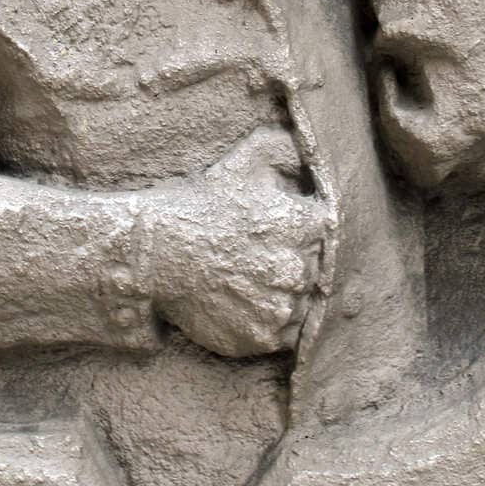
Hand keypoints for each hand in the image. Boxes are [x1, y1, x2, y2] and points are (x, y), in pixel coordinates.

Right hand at [149, 127, 329, 358]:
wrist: (157, 252)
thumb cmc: (202, 204)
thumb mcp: (247, 160)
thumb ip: (288, 148)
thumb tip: (317, 153)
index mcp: (303, 224)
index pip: (327, 232)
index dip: (304, 230)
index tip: (283, 230)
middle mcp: (297, 269)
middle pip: (315, 269)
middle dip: (295, 261)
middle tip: (263, 256)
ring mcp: (280, 307)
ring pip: (303, 302)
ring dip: (286, 293)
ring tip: (254, 280)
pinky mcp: (263, 337)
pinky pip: (286, 333)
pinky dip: (273, 321)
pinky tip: (249, 302)